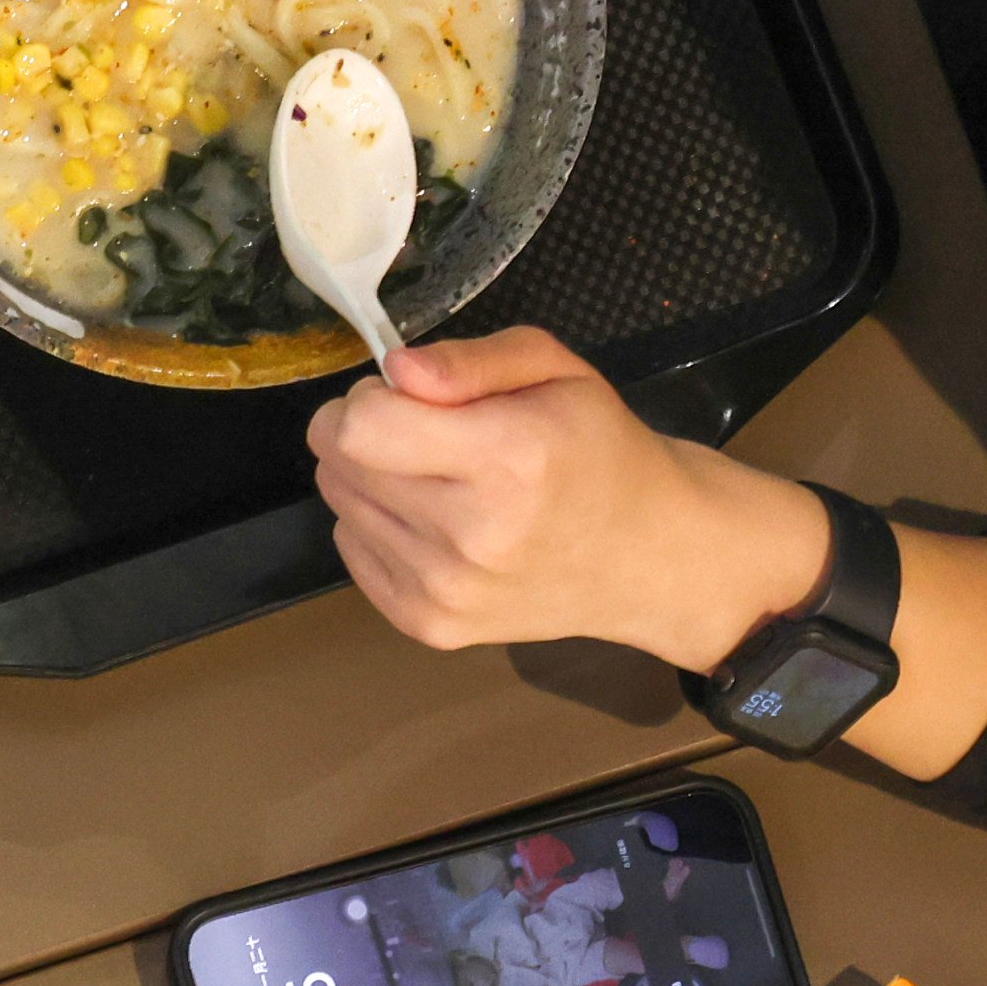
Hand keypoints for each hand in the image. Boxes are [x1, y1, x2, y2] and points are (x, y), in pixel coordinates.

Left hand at [308, 329, 824, 668]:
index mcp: (508, 461)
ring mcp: (448, 591)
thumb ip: (469, 360)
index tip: (410, 399)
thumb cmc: (600, 450)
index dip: (370, 398)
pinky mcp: (430, 625)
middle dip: (364, 432)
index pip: (359, 427)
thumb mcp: (555, 371)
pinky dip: (378, 527)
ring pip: (338, 504)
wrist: (650, 555)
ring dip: (371, 480)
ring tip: (440, 479)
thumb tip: (395, 372)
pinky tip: (436, 522)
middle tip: (426, 434)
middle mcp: (472, 536)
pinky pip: (351, 551)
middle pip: (337, 462)